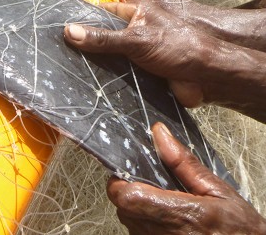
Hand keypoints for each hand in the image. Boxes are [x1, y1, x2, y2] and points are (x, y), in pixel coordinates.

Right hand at [64, 1, 265, 121]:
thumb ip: (103, 38)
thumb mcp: (136, 39)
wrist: (209, 77)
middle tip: (58, 53)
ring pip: (109, 59)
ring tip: (66, 70)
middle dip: (86, 46)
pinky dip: (108, 81)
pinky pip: (118, 76)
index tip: (57, 27)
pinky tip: (88, 86)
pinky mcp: (141, 74)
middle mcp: (135, 32)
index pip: (102, 12)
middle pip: (103, 37)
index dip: (81, 17)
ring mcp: (138, 54)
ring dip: (96, 66)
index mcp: (135, 14)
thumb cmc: (178, 47)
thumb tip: (68, 31)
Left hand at [107, 122, 265, 233]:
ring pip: (130, 222)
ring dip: (139, 211)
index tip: (130, 172)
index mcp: (182, 215)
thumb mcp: (219, 191)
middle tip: (153, 187)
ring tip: (165, 206)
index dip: (120, 182)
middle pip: (123, 208)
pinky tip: (168, 222)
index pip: (127, 197)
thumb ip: (184, 163)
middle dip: (131, 193)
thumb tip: (159, 134)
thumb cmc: (241, 230)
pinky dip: (147, 225)